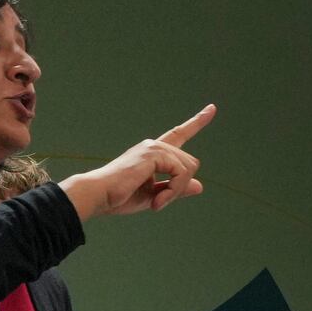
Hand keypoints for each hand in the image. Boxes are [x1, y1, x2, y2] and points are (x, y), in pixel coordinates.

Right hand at [60, 104, 216, 219]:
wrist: (99, 196)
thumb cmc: (119, 197)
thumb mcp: (155, 196)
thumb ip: (176, 189)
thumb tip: (200, 186)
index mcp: (153, 153)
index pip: (179, 134)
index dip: (196, 122)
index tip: (212, 108)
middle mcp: (154, 145)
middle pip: (190, 164)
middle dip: (180, 187)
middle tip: (159, 202)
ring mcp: (153, 147)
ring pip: (188, 168)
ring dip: (175, 191)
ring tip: (156, 202)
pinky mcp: (153, 153)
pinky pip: (181, 172)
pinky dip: (174, 190)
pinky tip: (158, 200)